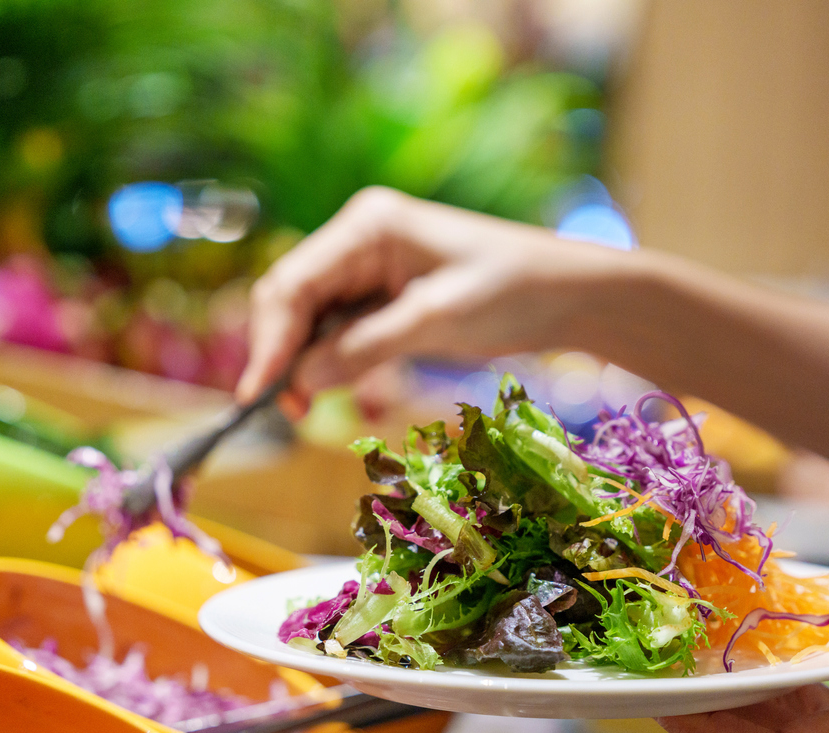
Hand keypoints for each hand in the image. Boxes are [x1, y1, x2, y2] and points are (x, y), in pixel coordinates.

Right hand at [235, 186, 641, 409]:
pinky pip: (344, 330)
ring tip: (308, 408)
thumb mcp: (438, 320)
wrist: (571, 295)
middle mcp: (360, 239)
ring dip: (307, 362)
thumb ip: (366, 346)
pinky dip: (337, 361)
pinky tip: (341, 389)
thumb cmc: (514, 291)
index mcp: (368, 224)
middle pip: (294, 299)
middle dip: (282, 354)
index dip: (268, 341)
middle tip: (288, 412)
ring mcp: (373, 267)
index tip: (257, 396)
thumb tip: (300, 380)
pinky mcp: (388, 296)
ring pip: (315, 319)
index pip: (293, 283)